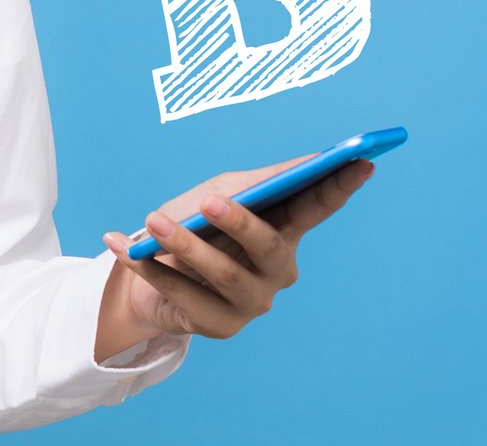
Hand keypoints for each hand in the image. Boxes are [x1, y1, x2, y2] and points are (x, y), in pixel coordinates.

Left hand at [97, 154, 377, 345]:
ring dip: (184, 244)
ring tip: (152, 222)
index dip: (340, 187)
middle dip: (238, 222)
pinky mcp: (220, 326)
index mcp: (283, 231)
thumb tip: (305, 162)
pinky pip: (184, 296)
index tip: (362, 160)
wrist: (145, 269)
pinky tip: (124, 243)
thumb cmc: (192, 224)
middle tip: (209, 200)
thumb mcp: (218, 193)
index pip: (316, 208)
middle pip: (267, 246)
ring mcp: (252, 302)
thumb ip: (256, 184)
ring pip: (224, 275)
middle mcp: (276, 270)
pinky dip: (150, 266)